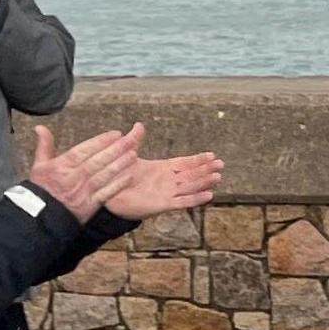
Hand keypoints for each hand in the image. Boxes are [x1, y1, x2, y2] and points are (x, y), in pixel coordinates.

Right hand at [23, 125, 136, 218]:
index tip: (115, 134)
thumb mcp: (39, 165)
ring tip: (134, 154)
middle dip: (115, 150)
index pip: (83, 150)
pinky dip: (118, 185)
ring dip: (120, 165)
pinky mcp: (89, 205)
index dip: (100, 141)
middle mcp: (73, 177)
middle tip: (130, 140)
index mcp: (61, 166)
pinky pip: (106, 193)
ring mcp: (82, 192)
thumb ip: (44, 145)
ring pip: (104, 175)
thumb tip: (40, 127)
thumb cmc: (41, 189)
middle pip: (97, 161)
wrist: (40, 216)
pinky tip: (129, 176)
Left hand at [106, 147, 224, 222]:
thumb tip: (139, 124)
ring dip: (204, 182)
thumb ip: (136, 140)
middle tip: (221, 164)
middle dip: (206, 169)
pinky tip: (208, 195)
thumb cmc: (117, 176)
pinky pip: (182, 202)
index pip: (184, 163)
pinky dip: (195, 199)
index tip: (212, 155)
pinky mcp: (162, 205)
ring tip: (218, 177)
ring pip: (190, 186)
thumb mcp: (127, 155)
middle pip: (192, 174)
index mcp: (162, 169)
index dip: (198, 159)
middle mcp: (167, 181)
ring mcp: (166, 193)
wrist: (107, 195)